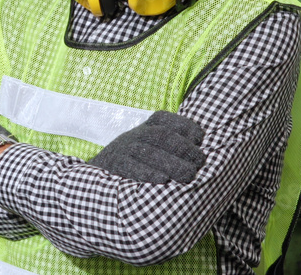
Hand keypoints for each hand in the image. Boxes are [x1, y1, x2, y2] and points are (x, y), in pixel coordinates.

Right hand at [88, 111, 205, 184]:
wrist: (98, 173)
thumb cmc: (136, 161)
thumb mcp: (150, 146)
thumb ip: (172, 146)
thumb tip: (202, 155)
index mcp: (146, 127)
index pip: (166, 120)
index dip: (185, 126)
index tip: (200, 138)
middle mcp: (135, 135)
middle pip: (161, 136)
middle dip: (183, 148)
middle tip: (199, 163)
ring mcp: (123, 149)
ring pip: (149, 152)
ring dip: (171, 163)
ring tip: (188, 176)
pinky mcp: (114, 165)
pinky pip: (131, 167)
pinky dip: (147, 173)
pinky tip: (163, 180)